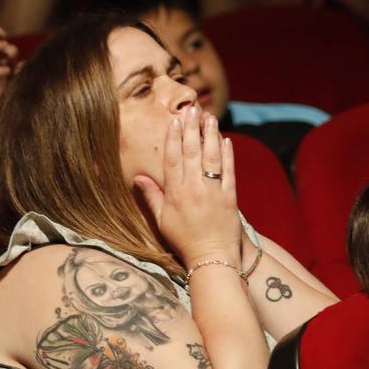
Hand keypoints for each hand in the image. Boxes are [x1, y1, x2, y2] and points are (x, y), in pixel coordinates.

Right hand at [133, 108, 243, 267]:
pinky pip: (229, 172)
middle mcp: (193, 189)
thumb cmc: (183, 240)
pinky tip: (226, 140)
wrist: (211, 257)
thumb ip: (151, 196)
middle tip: (192, 110)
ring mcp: (213, 192)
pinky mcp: (230, 198)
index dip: (173, 137)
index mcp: (175, 193)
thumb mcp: (162, 219)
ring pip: (211, 158)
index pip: (173, 159)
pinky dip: (228, 155)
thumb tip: (138, 177)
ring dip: (211, 136)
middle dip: (191, 129)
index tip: (174, 120)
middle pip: (192, 153)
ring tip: (210, 118)